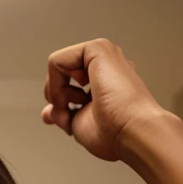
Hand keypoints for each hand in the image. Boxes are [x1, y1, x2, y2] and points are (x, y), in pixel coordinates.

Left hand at [41, 38, 165, 161]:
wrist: (134, 134)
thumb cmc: (115, 134)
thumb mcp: (79, 124)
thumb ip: (63, 113)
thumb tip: (48, 113)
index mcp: (104, 81)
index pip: (67, 87)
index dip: (60, 108)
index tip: (70, 124)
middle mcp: (105, 65)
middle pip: (60, 76)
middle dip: (57, 102)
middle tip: (69, 119)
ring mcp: (103, 55)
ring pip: (57, 68)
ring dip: (56, 96)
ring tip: (73, 110)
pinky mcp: (97, 49)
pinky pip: (55, 62)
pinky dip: (55, 86)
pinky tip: (71, 99)